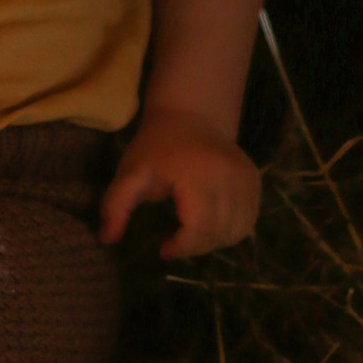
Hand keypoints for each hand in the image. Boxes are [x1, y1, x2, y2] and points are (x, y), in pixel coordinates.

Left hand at [99, 109, 259, 259]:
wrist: (190, 114)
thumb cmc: (156, 146)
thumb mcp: (130, 174)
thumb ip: (116, 206)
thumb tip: (107, 239)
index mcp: (197, 177)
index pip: (199, 229)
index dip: (181, 247)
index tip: (163, 248)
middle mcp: (229, 179)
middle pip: (218, 233)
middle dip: (195, 247)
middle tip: (176, 241)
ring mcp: (247, 180)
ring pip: (237, 231)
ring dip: (214, 241)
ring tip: (192, 232)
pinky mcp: (255, 181)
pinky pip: (249, 220)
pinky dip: (230, 230)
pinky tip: (210, 223)